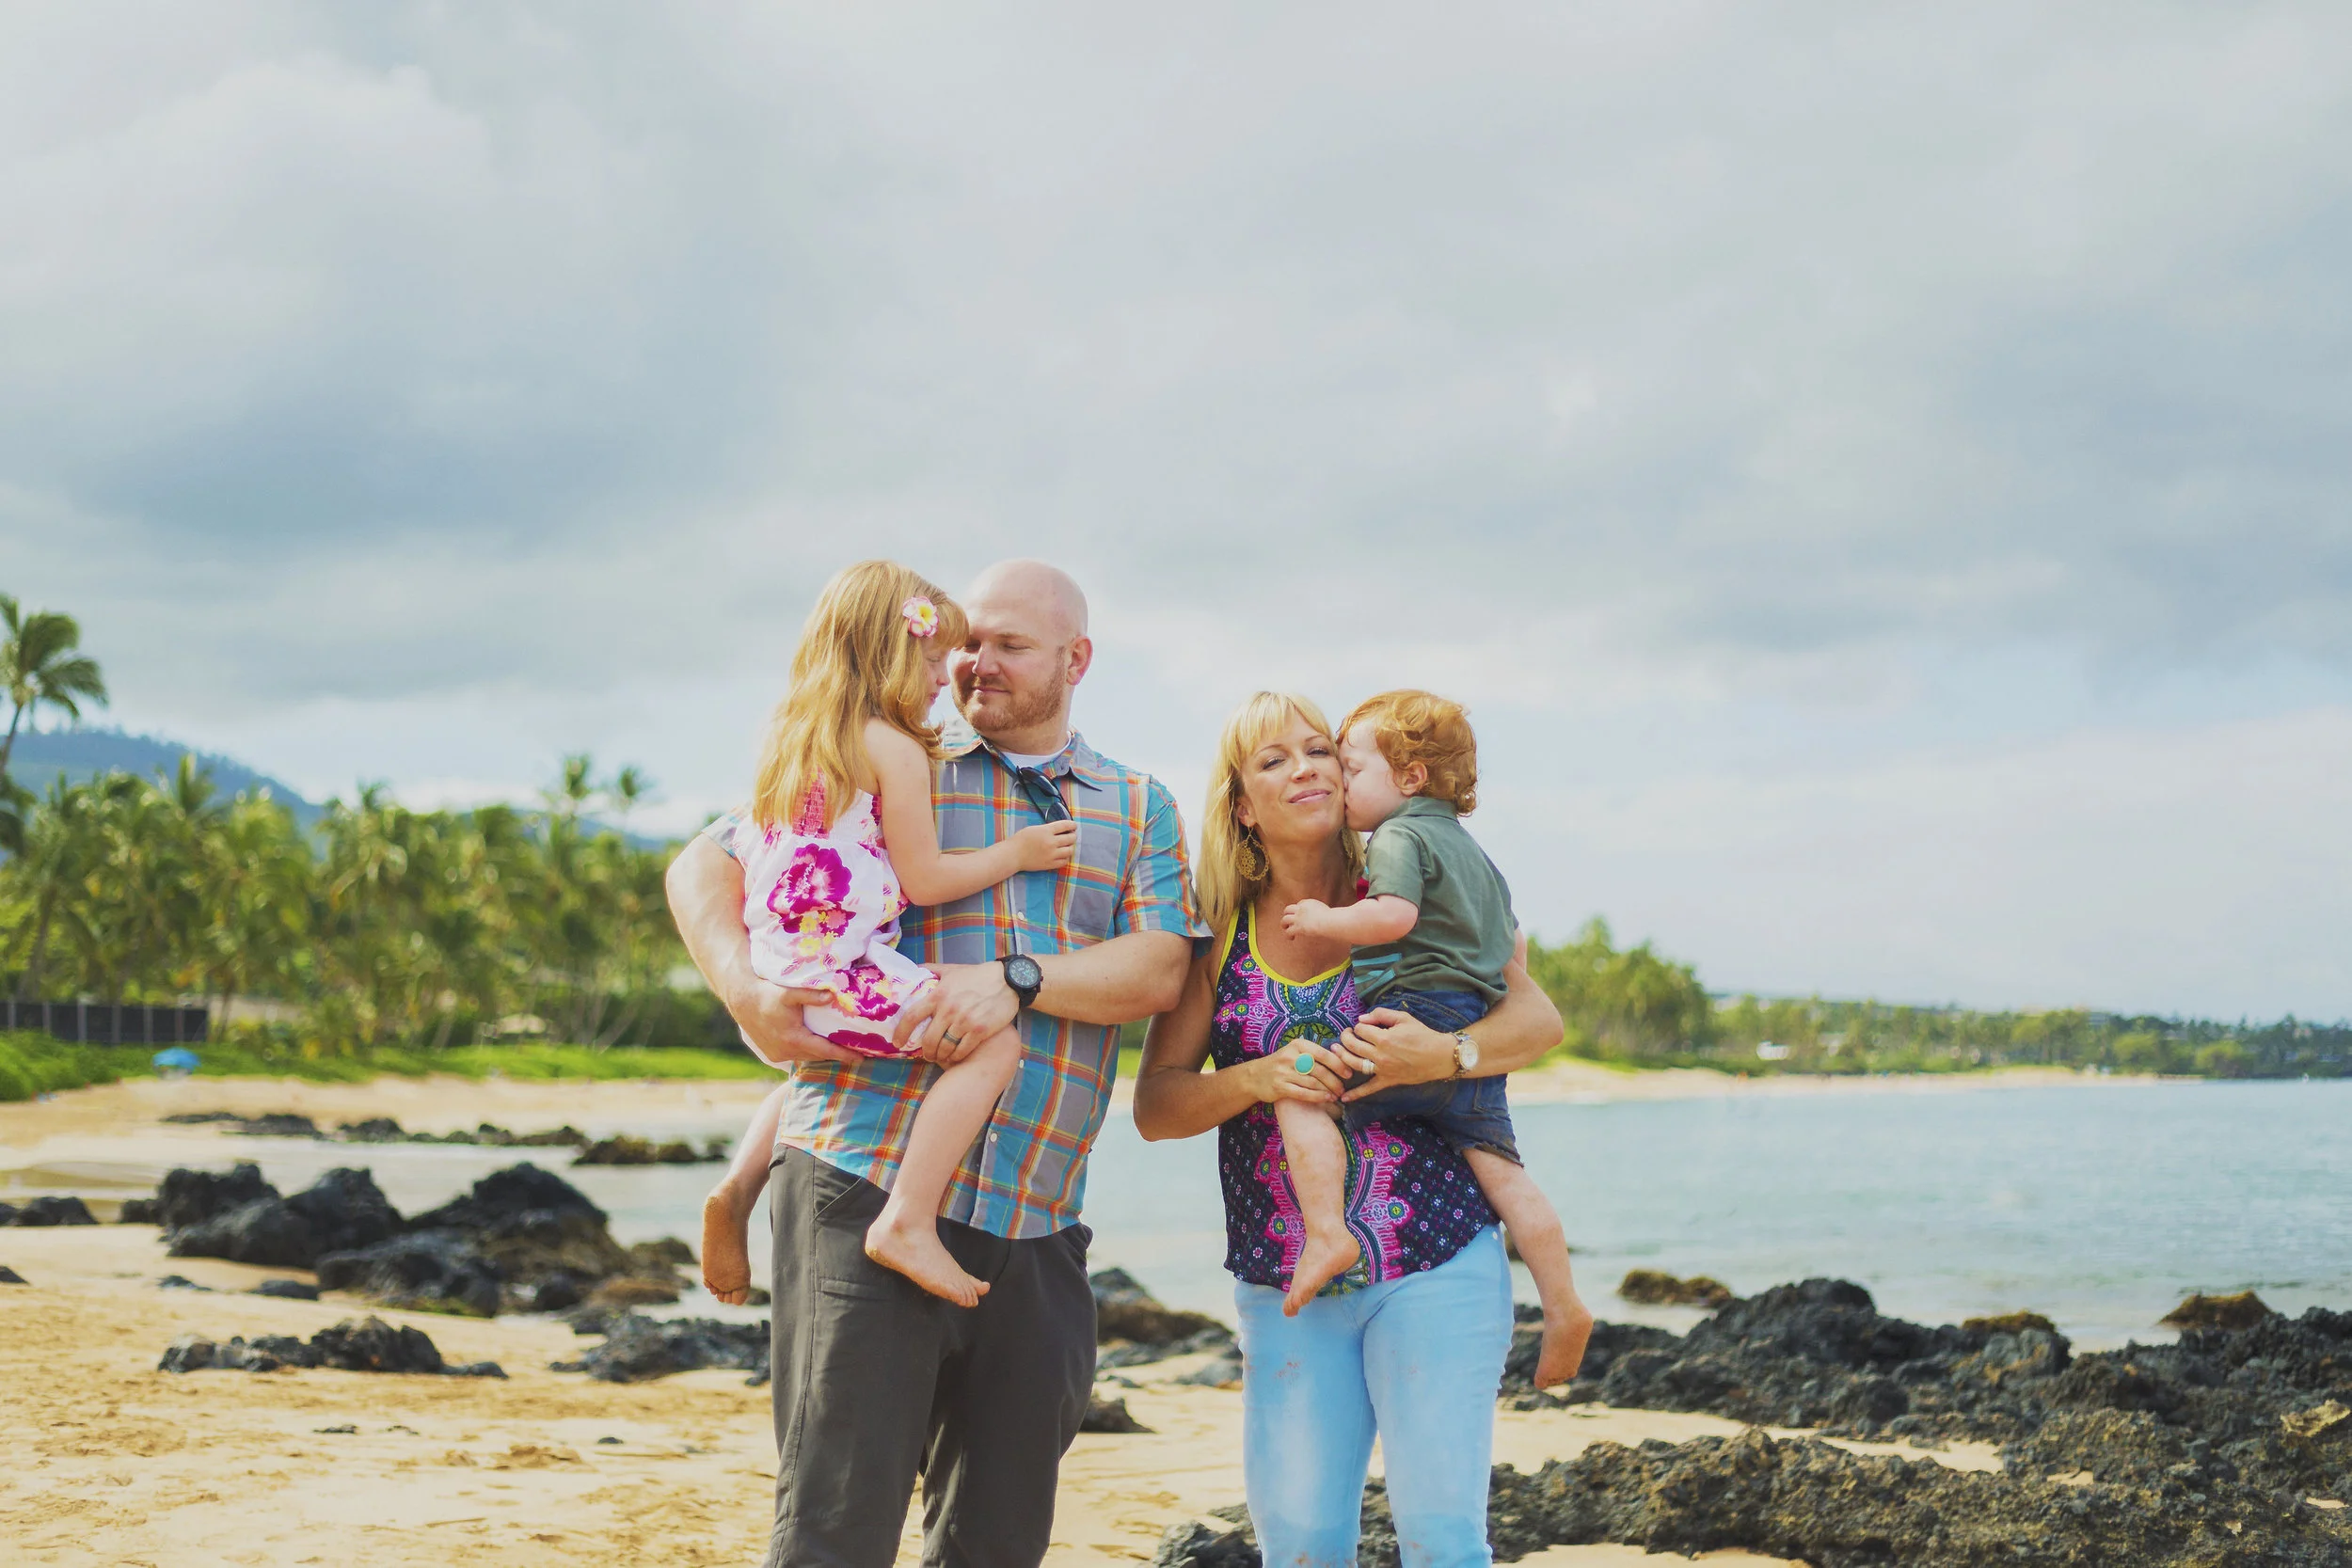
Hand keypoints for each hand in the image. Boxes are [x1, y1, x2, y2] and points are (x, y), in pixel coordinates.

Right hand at [726, 980, 859, 1067]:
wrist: (742, 1000)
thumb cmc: (767, 994)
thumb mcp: (789, 992)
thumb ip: (811, 994)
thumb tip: (832, 996)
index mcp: (793, 1039)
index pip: (825, 1051)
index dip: (844, 1055)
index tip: (861, 1058)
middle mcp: (786, 1051)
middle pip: (818, 1056)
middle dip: (837, 1055)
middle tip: (857, 1053)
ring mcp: (778, 1055)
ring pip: (807, 1057)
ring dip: (822, 1054)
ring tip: (841, 1051)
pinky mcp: (772, 1054)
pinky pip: (796, 1055)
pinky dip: (808, 1052)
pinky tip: (819, 1048)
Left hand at [894, 962, 1018, 1062]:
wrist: (1009, 981)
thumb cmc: (978, 975)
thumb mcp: (953, 969)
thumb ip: (932, 970)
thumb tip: (915, 968)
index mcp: (939, 994)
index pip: (912, 1016)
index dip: (901, 1031)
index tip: (897, 1042)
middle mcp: (949, 1009)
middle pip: (929, 1039)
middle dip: (925, 1051)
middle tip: (927, 1054)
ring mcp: (965, 1021)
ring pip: (945, 1047)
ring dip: (940, 1055)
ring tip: (941, 1057)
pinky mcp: (980, 1031)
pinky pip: (962, 1050)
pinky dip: (956, 1056)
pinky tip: (956, 1056)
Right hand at [1013, 820, 1080, 871]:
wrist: (1013, 855)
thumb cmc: (1020, 840)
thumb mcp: (1034, 829)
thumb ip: (1047, 829)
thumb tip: (1059, 830)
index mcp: (1046, 831)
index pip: (1065, 825)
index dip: (1072, 825)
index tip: (1074, 825)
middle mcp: (1051, 842)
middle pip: (1070, 838)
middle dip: (1073, 836)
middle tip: (1071, 835)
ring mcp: (1051, 854)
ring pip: (1069, 850)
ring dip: (1070, 847)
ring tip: (1068, 846)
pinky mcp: (1049, 864)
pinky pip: (1064, 861)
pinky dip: (1065, 857)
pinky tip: (1062, 855)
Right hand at [1250, 1039, 1354, 1105]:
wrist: (1255, 1076)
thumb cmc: (1282, 1064)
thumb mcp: (1295, 1052)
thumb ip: (1314, 1054)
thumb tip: (1342, 1058)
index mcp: (1298, 1045)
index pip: (1324, 1054)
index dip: (1339, 1064)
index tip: (1349, 1073)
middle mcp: (1291, 1057)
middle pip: (1320, 1070)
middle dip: (1335, 1081)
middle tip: (1343, 1089)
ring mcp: (1284, 1072)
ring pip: (1313, 1083)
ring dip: (1328, 1090)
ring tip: (1337, 1095)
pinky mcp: (1279, 1087)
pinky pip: (1303, 1093)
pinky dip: (1318, 1097)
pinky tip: (1327, 1099)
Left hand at [1281, 898, 1332, 937]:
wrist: (1329, 921)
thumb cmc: (1333, 918)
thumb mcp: (1327, 911)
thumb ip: (1323, 912)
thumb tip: (1330, 916)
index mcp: (1308, 903)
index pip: (1300, 904)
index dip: (1298, 910)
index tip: (1300, 915)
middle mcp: (1301, 909)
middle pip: (1288, 909)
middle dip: (1287, 914)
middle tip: (1288, 920)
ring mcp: (1298, 918)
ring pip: (1284, 920)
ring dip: (1284, 924)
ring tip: (1285, 929)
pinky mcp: (1298, 927)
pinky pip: (1288, 931)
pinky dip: (1288, 935)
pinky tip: (1292, 938)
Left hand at [1337, 1007, 1457, 1099]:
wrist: (1440, 1056)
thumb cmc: (1423, 1035)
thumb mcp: (1403, 1018)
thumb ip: (1381, 1014)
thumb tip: (1361, 1019)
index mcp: (1384, 1038)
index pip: (1360, 1030)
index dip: (1359, 1026)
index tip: (1363, 1026)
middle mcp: (1380, 1055)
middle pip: (1352, 1046)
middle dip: (1345, 1037)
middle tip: (1346, 1034)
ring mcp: (1382, 1070)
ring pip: (1354, 1064)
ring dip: (1342, 1057)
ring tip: (1336, 1051)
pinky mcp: (1387, 1081)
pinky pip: (1369, 1089)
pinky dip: (1356, 1094)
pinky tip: (1343, 1098)